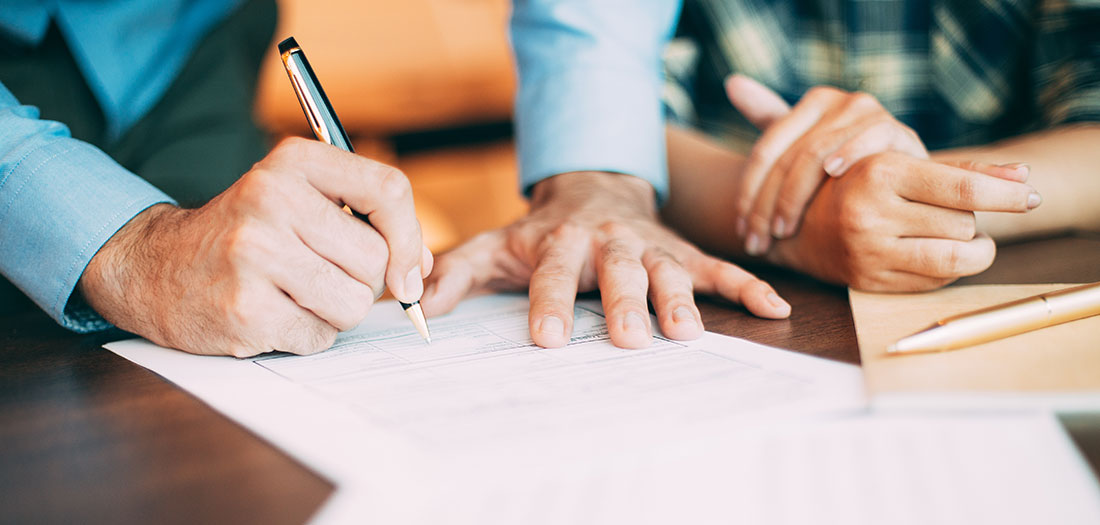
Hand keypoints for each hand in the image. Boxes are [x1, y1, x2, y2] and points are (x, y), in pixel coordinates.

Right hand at [79, 137, 430, 356]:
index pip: (387, 189)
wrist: (155, 268)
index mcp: (292, 163)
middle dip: (363, 281)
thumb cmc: (246, 235)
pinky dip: (307, 335)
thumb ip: (365, 219)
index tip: (409, 269)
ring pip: (354, 303)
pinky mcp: (245, 309)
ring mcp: (255, 255)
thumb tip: (421, 268)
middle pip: (376, 259)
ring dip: (336, 312)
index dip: (411, 237)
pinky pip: (320, 337)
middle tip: (322, 275)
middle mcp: (271, 199)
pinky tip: (273, 314)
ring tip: (296, 295)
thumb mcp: (299, 198)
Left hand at [421, 171, 790, 348]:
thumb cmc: (541, 230)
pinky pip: (718, 267)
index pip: (553, 274)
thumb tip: (415, 306)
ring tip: (689, 334)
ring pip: (669, 270)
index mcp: (560, 241)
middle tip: (631, 339)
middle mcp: (608, 242)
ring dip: (681, 299)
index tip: (546, 339)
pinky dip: (747, 286)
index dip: (550, 304)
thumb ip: (457, 272)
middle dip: (625, 304)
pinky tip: (774, 309)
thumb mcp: (494, 244)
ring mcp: (649, 246)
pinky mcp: (682, 252)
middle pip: (618, 272)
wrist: (593, 186)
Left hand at [725, 76, 927, 254]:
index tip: (740, 231)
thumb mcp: (806, 146)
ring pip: (816, 154)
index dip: (748, 193)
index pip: (765, 150)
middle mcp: (839, 102)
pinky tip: (831, 177)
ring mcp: (869, 114)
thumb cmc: (850, 170)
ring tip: (782, 231)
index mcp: (813, 104)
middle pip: (787, 157)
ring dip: (794, 198)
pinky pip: (867, 140)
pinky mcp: (898, 131)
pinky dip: (847, 155)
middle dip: (766, 205)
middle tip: (756, 241)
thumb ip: (771, 118)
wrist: (910, 183)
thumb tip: (732, 83)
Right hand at [768, 152, 1038, 289]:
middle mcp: (870, 213)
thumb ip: (964, 170)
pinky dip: (946, 269)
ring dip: (969, 249)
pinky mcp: (869, 281)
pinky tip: (932, 253)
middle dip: (969, 220)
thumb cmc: (862, 184)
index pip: (962, 190)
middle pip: (963, 225)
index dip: (1004, 196)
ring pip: (954, 258)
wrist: (799, 223)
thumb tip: (1022, 177)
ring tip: (962, 238)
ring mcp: (868, 251)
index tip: (1031, 197)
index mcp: (879, 173)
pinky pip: (934, 282)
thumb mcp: (903, 163)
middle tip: (954, 212)